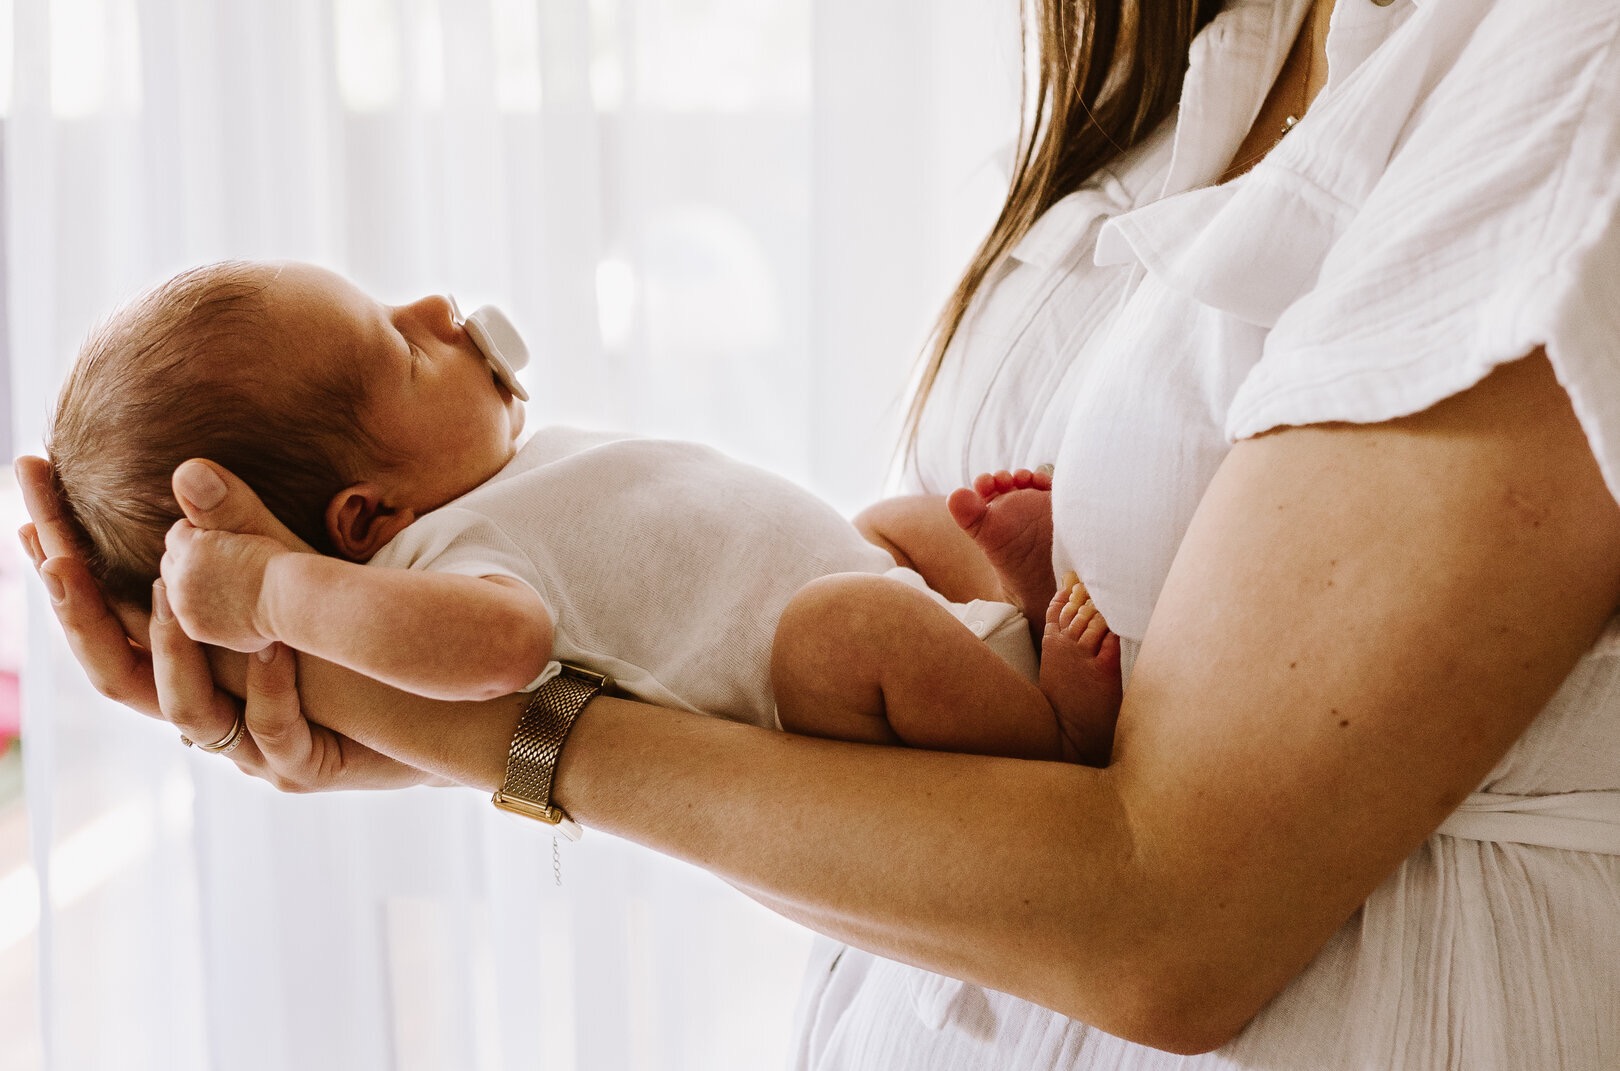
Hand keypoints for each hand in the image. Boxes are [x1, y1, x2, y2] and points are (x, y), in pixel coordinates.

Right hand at [15, 455, 435, 789]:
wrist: (435, 715)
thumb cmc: (359, 648)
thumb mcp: (297, 577)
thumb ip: (242, 532)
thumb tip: (185, 471)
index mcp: (197, 667)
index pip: (108, 618)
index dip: (63, 572)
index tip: (28, 511)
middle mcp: (209, 715)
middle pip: (117, 672)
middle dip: (80, 612)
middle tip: (57, 556)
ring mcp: (251, 750)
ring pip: (186, 711)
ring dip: (174, 649)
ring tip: (169, 588)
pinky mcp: (304, 770)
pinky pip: (275, 735)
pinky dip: (271, 692)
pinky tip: (276, 646)